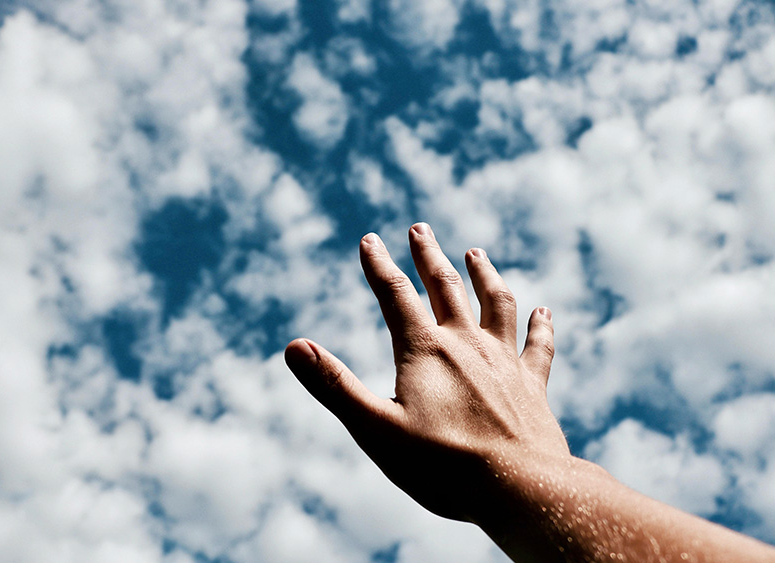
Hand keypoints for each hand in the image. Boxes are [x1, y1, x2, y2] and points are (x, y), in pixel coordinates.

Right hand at [285, 222, 570, 523]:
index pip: (395, 295)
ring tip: (475, 254)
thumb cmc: (443, 466)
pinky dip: (540, 326)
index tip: (369, 239)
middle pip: (445, 287)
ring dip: (483, 275)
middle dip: (429, 256)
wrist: (520, 489)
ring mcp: (504, 362)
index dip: (379, 265)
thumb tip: (293, 347)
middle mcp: (466, 344)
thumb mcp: (375, 428)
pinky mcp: (533, 385)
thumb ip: (334, 386)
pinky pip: (538, 346)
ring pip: (495, 304)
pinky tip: (543, 311)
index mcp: (424, 351)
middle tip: (420, 229)